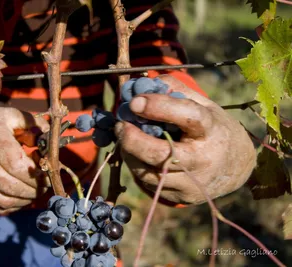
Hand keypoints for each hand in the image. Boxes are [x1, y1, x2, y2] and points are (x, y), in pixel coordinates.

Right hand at [0, 106, 49, 213]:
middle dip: (34, 190)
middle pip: (11, 186)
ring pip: (4, 200)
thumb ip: (31, 122)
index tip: (47, 175)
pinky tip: (21, 198)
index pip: (16, 165)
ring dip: (25, 200)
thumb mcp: (7, 115)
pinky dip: (12, 206)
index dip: (36, 175)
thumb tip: (50, 138)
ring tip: (35, 192)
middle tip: (45, 186)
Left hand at [115, 75, 256, 204]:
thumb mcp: (205, 106)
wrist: (235, 169)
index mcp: (213, 131)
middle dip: (134, 140)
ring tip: (126, 136)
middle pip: (163, 155)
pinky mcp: (180, 197)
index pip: (188, 117)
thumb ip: (177, 91)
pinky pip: (148, 183)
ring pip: (149, 173)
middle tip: (120, 125)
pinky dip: (136, 165)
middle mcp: (203, 161)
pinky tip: (135, 152)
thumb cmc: (214, 130)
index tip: (135, 101)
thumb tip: (142, 83)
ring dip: (130, 153)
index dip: (160, 107)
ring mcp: (191, 183)